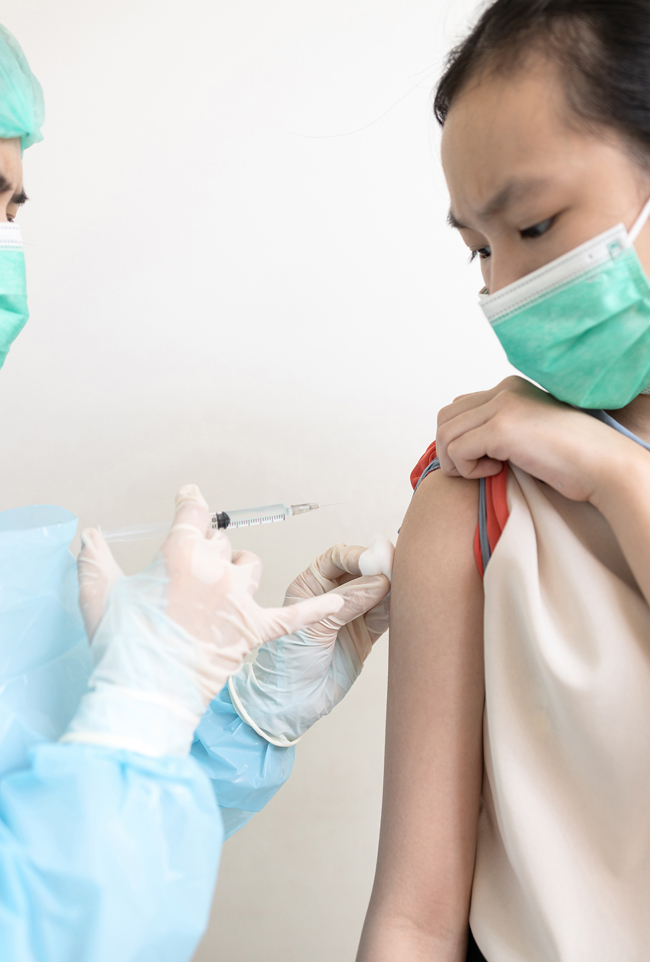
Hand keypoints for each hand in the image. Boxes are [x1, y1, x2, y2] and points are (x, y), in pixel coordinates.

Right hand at [65, 484, 345, 756]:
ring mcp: (239, 601)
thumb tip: (89, 535)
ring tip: (222, 587)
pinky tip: (342, 598)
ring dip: (238, 570)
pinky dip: (319, 606)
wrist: (145, 696)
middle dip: (205, 549)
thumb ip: (94, 559)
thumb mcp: (98, 596)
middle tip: (189, 571)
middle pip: (219, 542)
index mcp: (179, 555)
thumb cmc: (121, 648)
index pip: (193, 514)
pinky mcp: (255, 631)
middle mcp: (215, 570)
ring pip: (250, 565)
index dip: (192, 502)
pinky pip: (296, 614)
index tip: (191, 497)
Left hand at [228, 538, 392, 745]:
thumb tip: (380, 581)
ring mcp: (351, 615)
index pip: (338, 558)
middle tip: (397, 571)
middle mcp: (332, 595)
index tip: (378, 561)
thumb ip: (347, 602)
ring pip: (379, 592)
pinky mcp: (365, 634)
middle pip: (363, 571)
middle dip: (380, 569)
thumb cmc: (287, 665)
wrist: (293, 704)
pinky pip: (386, 615)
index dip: (358, 556)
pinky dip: (396, 610)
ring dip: (392, 589)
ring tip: (405, 588)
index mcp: (310, 584)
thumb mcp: (314, 627)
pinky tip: (404, 606)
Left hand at [435, 376, 633, 502]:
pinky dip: (469, 470)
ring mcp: (502, 406)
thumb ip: (500, 428)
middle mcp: (504, 390)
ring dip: (458, 462)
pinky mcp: (501, 428)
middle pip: (445, 418)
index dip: (459, 438)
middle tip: (477, 469)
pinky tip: (498, 471)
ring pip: (445, 435)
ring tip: (488, 470)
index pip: (459, 407)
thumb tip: (461, 444)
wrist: (603, 464)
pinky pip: (457, 451)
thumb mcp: (529, 433)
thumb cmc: (571, 459)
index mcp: (510, 387)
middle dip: (450, 450)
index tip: (482, 459)